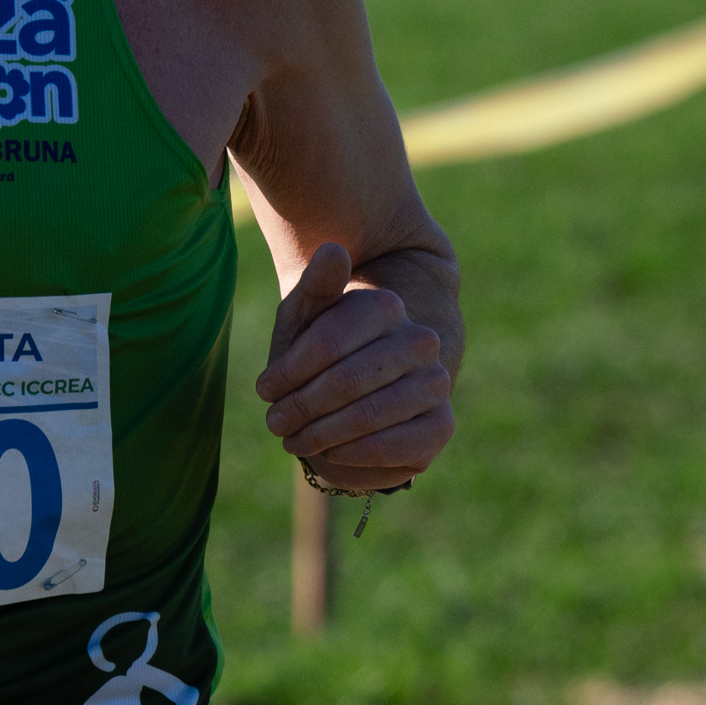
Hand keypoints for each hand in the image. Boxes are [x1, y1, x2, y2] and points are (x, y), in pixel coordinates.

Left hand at [256, 241, 453, 490]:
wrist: (353, 397)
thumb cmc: (318, 354)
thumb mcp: (305, 318)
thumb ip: (316, 287)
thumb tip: (333, 250)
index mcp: (384, 305)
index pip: (327, 341)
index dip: (288, 371)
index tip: (263, 390)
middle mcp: (420, 340)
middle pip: (345, 380)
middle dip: (302, 406)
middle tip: (275, 422)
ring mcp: (436, 382)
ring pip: (369, 414)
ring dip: (322, 434)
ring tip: (295, 440)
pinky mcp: (442, 424)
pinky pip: (395, 447)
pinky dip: (354, 455)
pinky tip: (332, 453)